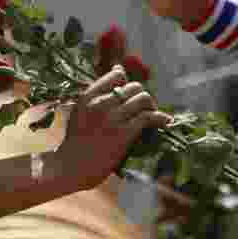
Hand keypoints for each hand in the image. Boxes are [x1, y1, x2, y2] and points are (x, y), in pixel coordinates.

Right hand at [57, 65, 171, 190]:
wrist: (71, 167)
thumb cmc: (76, 141)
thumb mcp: (79, 112)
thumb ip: (95, 96)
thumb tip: (118, 72)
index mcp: (88, 96)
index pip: (116, 75)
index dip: (127, 82)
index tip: (129, 92)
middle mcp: (100, 103)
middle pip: (133, 87)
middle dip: (141, 96)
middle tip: (143, 108)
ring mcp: (112, 118)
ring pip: (143, 99)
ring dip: (151, 106)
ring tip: (152, 114)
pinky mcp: (124, 134)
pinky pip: (148, 117)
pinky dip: (160, 118)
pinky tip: (166, 121)